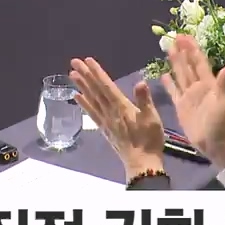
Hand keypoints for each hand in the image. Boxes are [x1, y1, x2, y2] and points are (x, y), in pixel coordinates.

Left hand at [70, 57, 165, 179]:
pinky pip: (92, 113)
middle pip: (95, 90)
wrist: (141, 163)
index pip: (107, 86)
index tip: (87, 60)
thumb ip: (145, 100)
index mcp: (122, 107)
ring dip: (81, 86)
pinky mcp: (104, 129)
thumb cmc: (149, 140)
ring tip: (72, 75)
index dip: (97, 72)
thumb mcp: (152, 118)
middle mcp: (110, 112)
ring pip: (91, 100)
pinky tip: (77, 97)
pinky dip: (83, 104)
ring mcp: (105, 121)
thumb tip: (140, 81)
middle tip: (74, 61)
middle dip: (85, 75)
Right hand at [162, 35, 224, 168]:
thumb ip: (223, 84)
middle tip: (174, 37)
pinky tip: (163, 75)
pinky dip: (169, 83)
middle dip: (182, 51)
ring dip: (175, 63)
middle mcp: (198, 87)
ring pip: (180, 75)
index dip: (192, 49)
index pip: (199, 62)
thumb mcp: (224, 103)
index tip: (184, 36)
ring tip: (168, 49)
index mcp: (208, 84)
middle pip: (188, 65)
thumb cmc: (221, 124)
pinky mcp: (181, 107)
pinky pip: (174, 91)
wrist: (216, 145)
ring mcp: (189, 97)